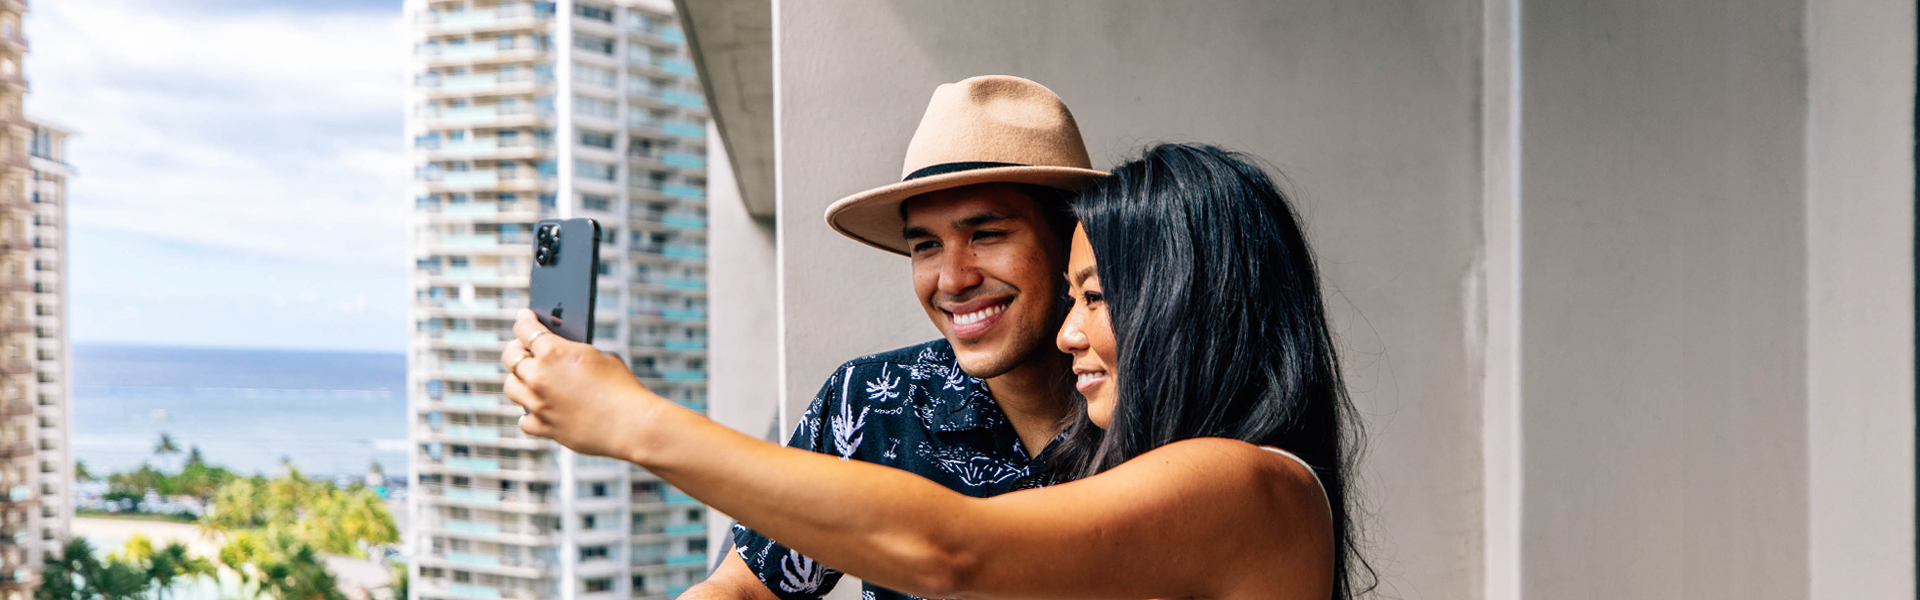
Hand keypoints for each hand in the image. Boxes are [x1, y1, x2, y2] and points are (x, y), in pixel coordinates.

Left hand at [501, 309, 666, 458]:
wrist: (632, 425)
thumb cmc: (623, 388)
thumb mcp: (602, 357)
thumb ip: (575, 353)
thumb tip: (564, 355)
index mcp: (554, 352)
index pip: (526, 328)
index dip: (523, 320)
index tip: (524, 317)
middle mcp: (539, 377)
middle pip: (510, 356)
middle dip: (516, 348)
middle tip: (521, 347)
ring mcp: (538, 404)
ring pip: (510, 387)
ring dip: (518, 379)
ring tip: (526, 378)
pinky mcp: (544, 428)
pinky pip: (524, 419)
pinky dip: (529, 413)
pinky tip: (536, 409)